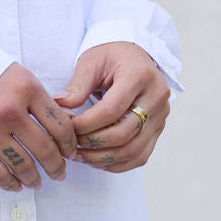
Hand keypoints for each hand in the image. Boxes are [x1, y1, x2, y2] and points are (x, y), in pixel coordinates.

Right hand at [0, 63, 80, 191]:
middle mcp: (9, 111)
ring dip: (35, 178)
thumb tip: (67, 126)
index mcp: (26, 89)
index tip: (71, 153)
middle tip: (60, 174)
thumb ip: (41, 100)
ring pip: (23, 165)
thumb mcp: (19, 76)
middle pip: (45, 149)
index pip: (60, 125)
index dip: (70, 144)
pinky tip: (16, 185)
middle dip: (57, 167)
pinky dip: (9, 183)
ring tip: (38, 183)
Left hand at [54, 42, 169, 172]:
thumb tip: (59, 107)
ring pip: (133, 150)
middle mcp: (156, 97)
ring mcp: (161, 115)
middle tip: (69, 145)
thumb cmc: (111, 56)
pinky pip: (140, 156)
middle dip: (92, 143)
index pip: (111, 110)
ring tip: (79, 156)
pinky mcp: (159, 129)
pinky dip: (117, 164)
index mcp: (139, 75)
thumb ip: (77, 85)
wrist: (135, 56)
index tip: (66, 127)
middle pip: (123, 133)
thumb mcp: (91, 62)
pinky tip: (96, 160)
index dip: (86, 124)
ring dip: (102, 158)